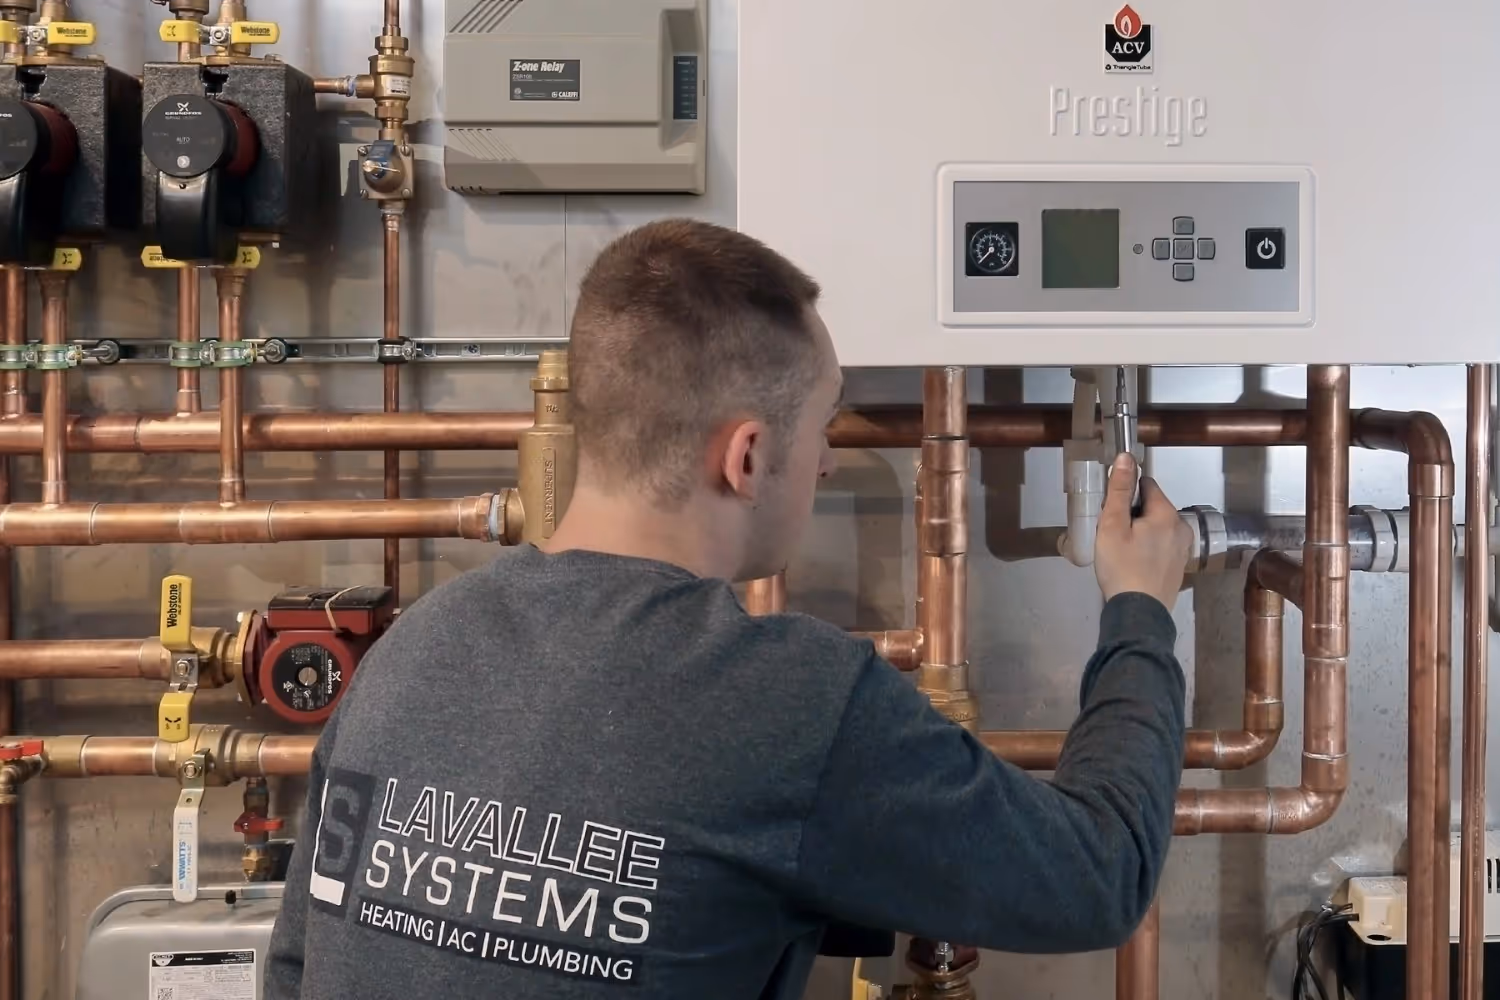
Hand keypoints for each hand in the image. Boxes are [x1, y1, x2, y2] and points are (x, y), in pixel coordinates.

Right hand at [1094, 454, 1192, 607]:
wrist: (1139, 612)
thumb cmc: (1122, 566)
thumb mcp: (1113, 525)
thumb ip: (1119, 490)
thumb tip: (1126, 456)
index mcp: (1166, 513)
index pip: (1146, 485)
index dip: (1126, 494)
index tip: (1111, 511)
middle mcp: (1181, 526)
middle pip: (1153, 507)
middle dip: (1133, 514)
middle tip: (1112, 535)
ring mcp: (1183, 548)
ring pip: (1158, 527)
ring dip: (1141, 532)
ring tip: (1122, 552)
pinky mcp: (1179, 566)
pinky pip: (1162, 546)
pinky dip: (1149, 549)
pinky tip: (1134, 564)